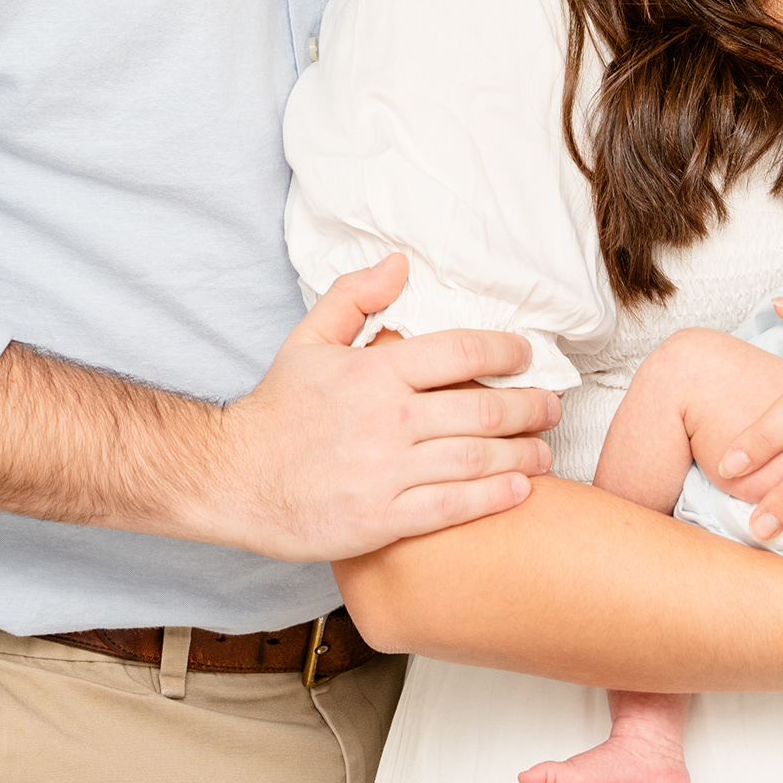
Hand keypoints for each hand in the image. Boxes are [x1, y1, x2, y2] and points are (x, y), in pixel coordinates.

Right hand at [201, 255, 562, 561]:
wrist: (233, 478)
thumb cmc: (276, 411)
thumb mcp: (307, 341)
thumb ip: (355, 298)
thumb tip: (400, 263)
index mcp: (375, 371)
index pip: (462, 350)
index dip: (507, 351)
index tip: (525, 356)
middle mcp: (389, 419)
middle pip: (484, 407)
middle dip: (530, 407)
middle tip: (550, 407)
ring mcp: (388, 471)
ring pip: (478, 458)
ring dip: (524, 453)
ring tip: (544, 451)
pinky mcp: (384, 518)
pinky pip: (455, 506)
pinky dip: (495, 496)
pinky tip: (520, 489)